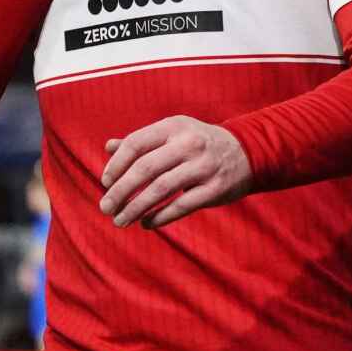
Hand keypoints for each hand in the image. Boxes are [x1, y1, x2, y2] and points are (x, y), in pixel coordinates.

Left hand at [99, 115, 251, 228]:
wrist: (247, 152)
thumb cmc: (199, 144)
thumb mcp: (173, 134)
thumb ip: (142, 141)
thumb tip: (108, 147)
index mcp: (173, 127)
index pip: (136, 143)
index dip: (116, 164)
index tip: (105, 182)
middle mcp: (189, 143)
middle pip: (145, 169)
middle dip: (121, 191)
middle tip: (105, 208)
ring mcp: (204, 166)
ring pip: (161, 189)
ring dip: (136, 208)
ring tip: (120, 220)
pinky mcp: (215, 189)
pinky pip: (182, 206)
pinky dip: (160, 217)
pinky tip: (146, 223)